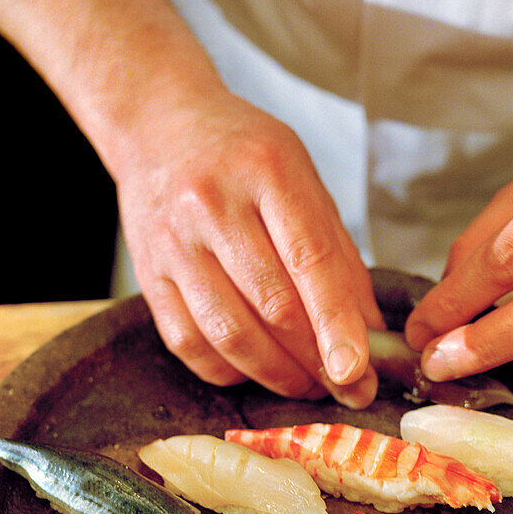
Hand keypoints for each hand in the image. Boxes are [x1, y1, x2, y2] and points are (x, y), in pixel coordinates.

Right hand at [116, 92, 384, 406]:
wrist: (158, 126)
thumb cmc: (242, 155)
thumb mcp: (302, 179)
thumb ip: (336, 254)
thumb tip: (367, 333)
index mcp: (266, 169)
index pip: (310, 259)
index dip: (337, 323)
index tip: (358, 370)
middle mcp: (212, 203)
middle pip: (272, 305)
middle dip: (316, 360)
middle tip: (348, 387)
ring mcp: (172, 241)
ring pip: (229, 333)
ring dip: (276, 374)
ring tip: (306, 384)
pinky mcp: (146, 273)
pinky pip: (188, 343)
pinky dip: (228, 370)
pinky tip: (255, 370)